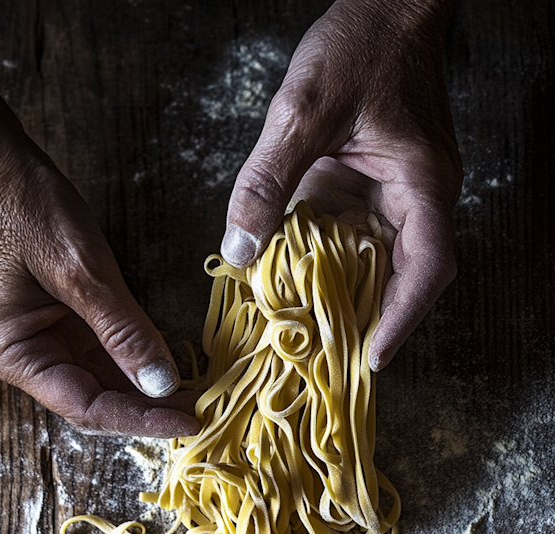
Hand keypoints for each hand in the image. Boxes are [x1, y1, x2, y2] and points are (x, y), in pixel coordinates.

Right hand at [0, 1, 198, 438]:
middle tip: (202, 411)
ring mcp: (39, 338)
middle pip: (94, 399)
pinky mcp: (56, 318)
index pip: (86, 407)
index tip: (190, 422)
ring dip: (145, 387)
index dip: (141, 420)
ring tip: (195, 394)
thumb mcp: (79, 270)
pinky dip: (134, 359)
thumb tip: (163, 383)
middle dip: (148, 408)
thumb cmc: (18, 205)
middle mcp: (23, 356)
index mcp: (13, 353)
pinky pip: (99, 351)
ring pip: (100, 379)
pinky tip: (169, 366)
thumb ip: (123, 330)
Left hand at [221, 0, 461, 370]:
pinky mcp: (379, 190)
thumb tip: (239, 252)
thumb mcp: (302, 110)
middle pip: (409, 279)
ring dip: (354, 300)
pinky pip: (362, 240)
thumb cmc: (361, 44)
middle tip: (334, 361)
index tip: (373, 356)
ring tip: (317, 339)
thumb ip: (268, 181)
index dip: (404, 317)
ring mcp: (402, 196)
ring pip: (384, 265)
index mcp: (422, 183)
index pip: (429, 265)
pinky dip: (336, 267)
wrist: (385, 8)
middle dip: (375, 322)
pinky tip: (303, 286)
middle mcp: (421, 199)